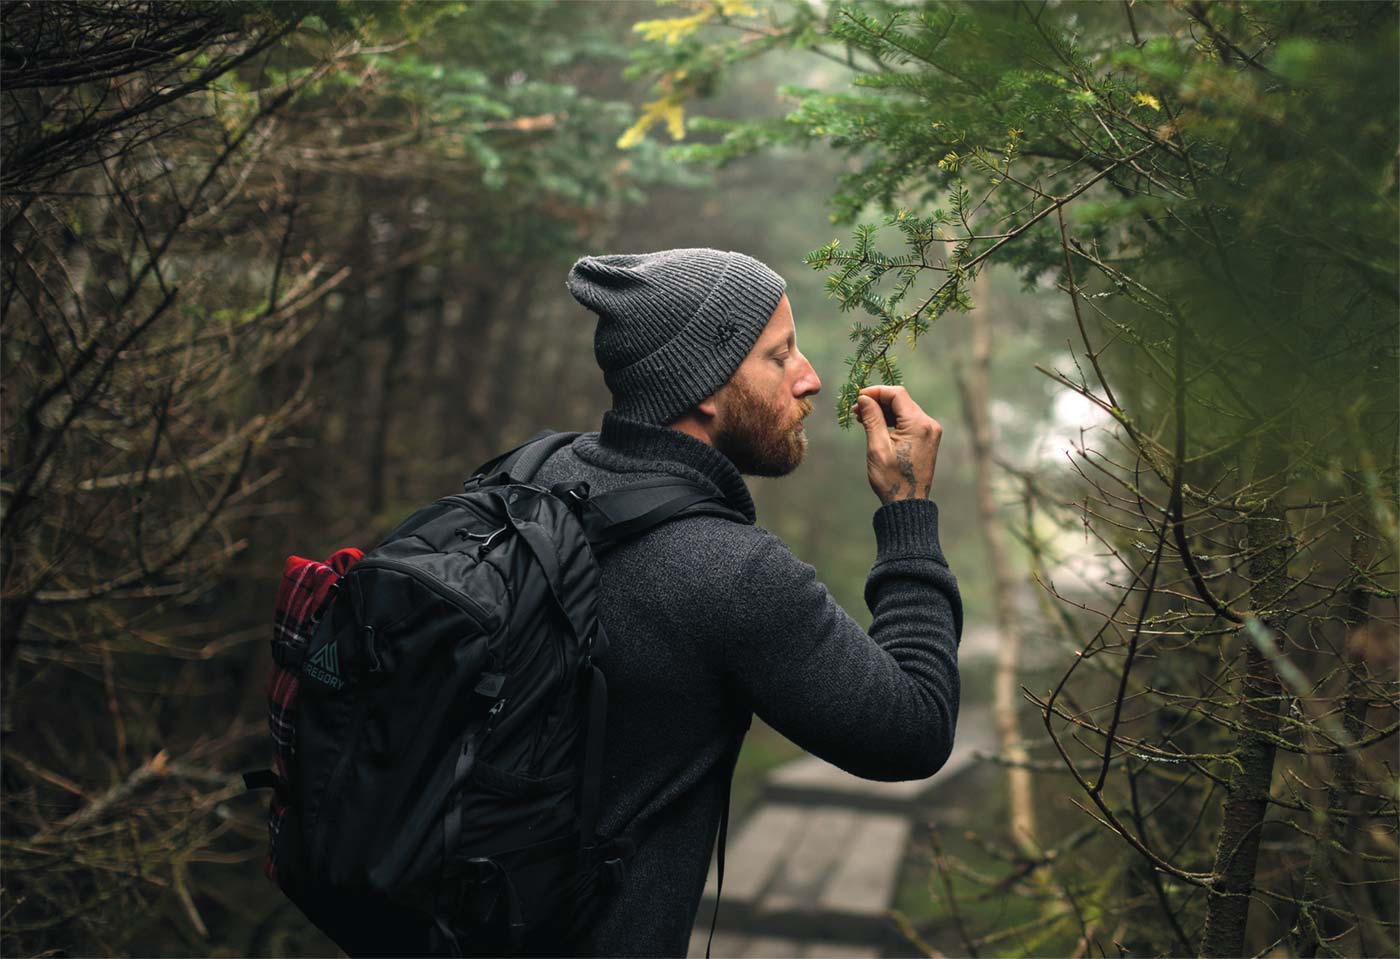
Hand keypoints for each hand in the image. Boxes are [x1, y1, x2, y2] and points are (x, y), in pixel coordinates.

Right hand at [851, 385, 941, 504]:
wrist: (907, 503)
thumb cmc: (892, 479)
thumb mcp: (877, 447)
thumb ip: (872, 418)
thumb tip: (864, 398)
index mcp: (919, 424)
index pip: (897, 394)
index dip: (876, 392)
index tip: (857, 397)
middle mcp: (929, 424)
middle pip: (901, 400)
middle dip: (878, 401)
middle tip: (856, 410)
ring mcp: (930, 432)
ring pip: (904, 410)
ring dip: (883, 411)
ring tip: (862, 418)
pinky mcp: (926, 439)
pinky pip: (908, 421)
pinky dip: (892, 420)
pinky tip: (876, 425)